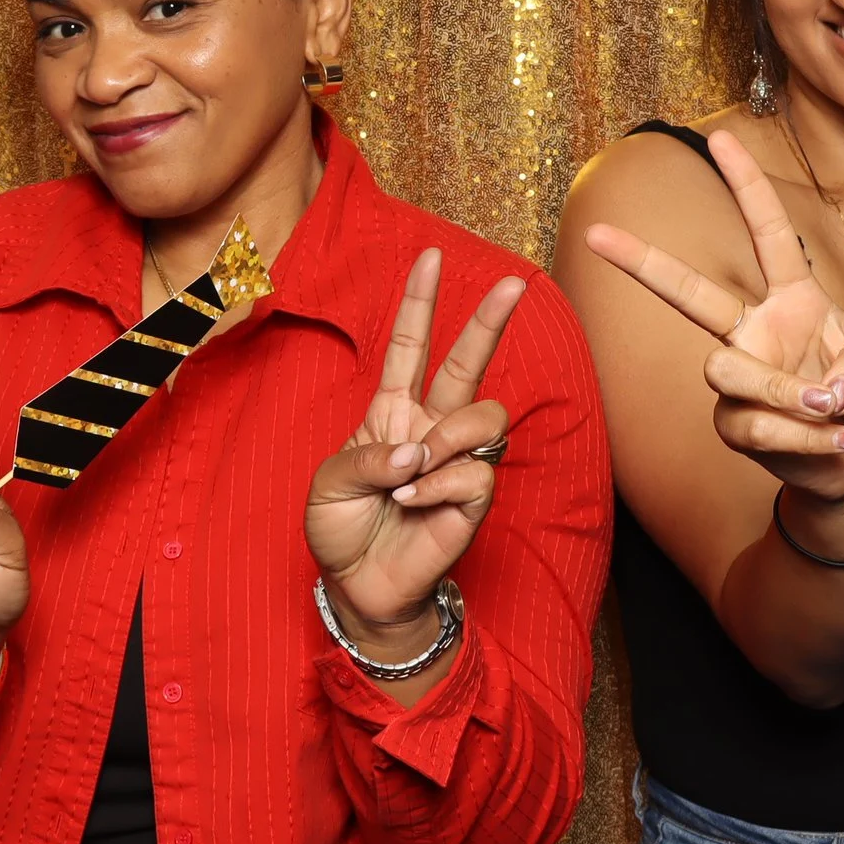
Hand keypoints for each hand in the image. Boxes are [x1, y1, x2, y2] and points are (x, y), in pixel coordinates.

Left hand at [305, 251, 525, 654]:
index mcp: (391, 412)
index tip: (430, 257)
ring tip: (413, 475)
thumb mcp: (330, 485)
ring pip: (483, 416)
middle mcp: (430, 428)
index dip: (420, 303)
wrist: (359, 587)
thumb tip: (419, 451)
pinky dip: (440, 485)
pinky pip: (475, 473)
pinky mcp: (474, 499)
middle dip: (489, 322)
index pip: (410, 347)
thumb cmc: (341, 530)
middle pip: (466, 365)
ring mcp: (456, 461)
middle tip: (513, 283)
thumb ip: (367, 459)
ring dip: (447, 440)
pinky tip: (415, 503)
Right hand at [585, 128, 843, 530]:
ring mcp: (738, 379)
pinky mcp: (735, 425)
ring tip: (832, 410)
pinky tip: (839, 442)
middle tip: (598, 235)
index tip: (720, 138)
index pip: (768, 233)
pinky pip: (751, 426)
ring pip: (726, 370)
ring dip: (784, 392)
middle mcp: (754, 331)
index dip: (746, 185)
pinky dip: (801, 438)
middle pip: (690, 294)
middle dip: (643, 263)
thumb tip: (826, 390)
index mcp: (793, 298)